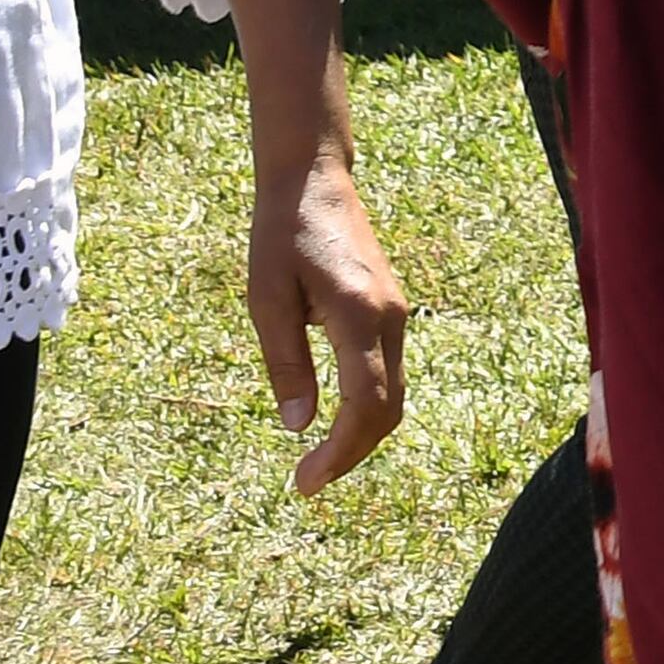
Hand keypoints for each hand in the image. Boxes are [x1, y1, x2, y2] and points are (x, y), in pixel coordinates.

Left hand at [249, 140, 408, 493]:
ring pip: (394, 394)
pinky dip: (368, 408)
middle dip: (352, 453)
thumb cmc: (281, 234)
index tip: (304, 482)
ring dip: (362, 434)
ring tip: (318, 458)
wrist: (314, 180)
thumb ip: (286, 363)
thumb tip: (298, 424)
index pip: (365, 404)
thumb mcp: (266, 300)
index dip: (340, 452)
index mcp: (358, 314)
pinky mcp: (391, 310)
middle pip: (389, 408)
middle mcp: (390, 317)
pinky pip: (389, 373)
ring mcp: (397, 313)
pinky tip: (335, 418)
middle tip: (306, 480)